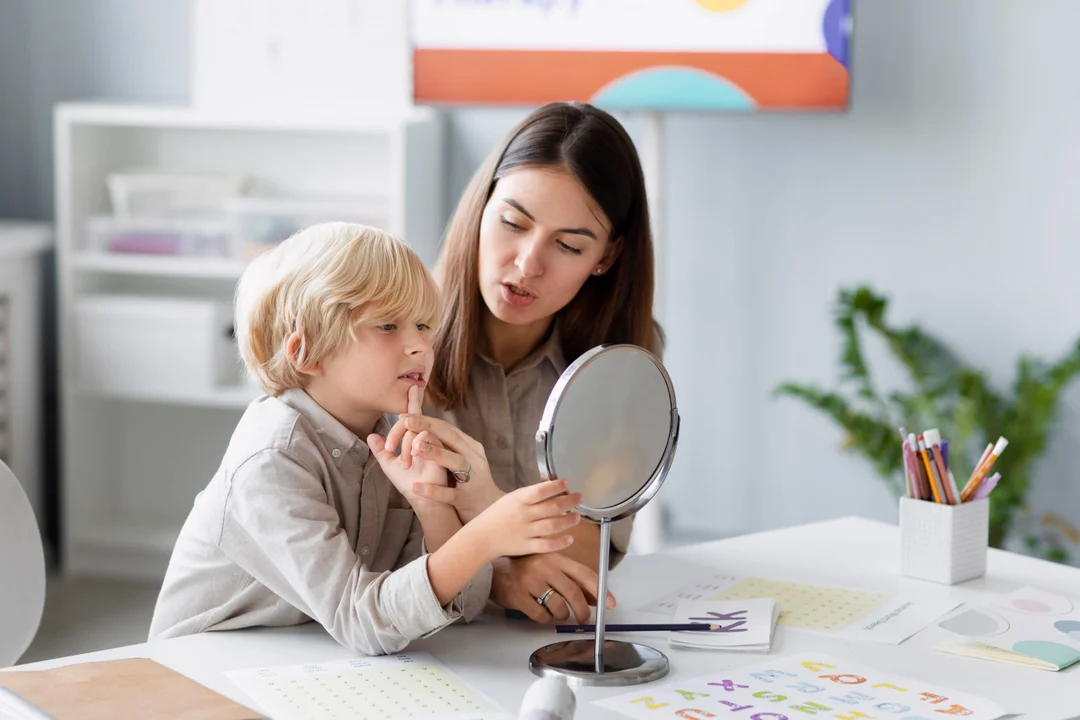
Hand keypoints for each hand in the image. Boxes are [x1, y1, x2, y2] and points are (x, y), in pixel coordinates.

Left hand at [367, 387, 446, 505]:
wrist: (426, 503)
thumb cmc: (411, 484)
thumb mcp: (390, 467)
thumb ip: (381, 451)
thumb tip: (371, 436)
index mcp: (419, 439)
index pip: (415, 418)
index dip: (413, 402)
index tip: (412, 387)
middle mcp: (430, 440)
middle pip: (413, 423)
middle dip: (397, 433)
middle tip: (389, 448)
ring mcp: (438, 448)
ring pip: (420, 434)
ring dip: (407, 449)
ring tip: (404, 464)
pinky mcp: (445, 460)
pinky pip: (430, 449)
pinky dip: (419, 455)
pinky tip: (412, 472)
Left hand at [385, 413, 503, 521]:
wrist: (491, 510)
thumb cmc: (471, 483)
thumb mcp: (463, 460)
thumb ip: (447, 445)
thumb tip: (423, 429)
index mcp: (471, 448)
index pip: (448, 429)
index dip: (427, 421)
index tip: (405, 416)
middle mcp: (474, 459)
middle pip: (452, 438)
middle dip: (428, 428)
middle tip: (406, 422)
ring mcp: (472, 479)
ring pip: (456, 462)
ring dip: (436, 453)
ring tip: (415, 448)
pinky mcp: (467, 499)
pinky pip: (449, 494)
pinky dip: (433, 490)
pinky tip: (415, 487)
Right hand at [466, 479, 581, 560]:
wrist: (482, 536)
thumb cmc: (498, 514)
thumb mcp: (511, 498)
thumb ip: (530, 493)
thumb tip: (551, 483)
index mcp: (519, 500)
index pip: (540, 491)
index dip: (556, 486)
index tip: (567, 482)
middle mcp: (524, 515)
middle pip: (551, 507)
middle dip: (569, 502)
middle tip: (579, 498)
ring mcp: (526, 532)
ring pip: (552, 526)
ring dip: (567, 521)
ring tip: (577, 517)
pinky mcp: (527, 547)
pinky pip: (546, 546)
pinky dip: (559, 543)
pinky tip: (570, 539)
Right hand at [490, 550, 616, 623]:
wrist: (495, 571)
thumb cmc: (526, 569)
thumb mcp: (551, 568)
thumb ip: (572, 580)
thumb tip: (595, 598)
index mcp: (556, 558)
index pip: (584, 574)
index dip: (600, 590)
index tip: (610, 603)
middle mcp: (545, 567)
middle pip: (573, 593)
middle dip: (583, 611)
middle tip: (584, 619)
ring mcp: (531, 581)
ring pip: (558, 607)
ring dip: (561, 615)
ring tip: (557, 613)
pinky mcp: (519, 596)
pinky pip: (540, 615)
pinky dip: (545, 619)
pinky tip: (541, 613)